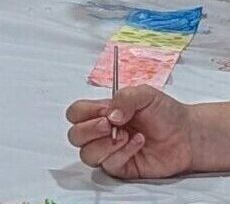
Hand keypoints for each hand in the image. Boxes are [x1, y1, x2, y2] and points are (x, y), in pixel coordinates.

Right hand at [66, 85, 195, 178]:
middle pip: (74, 136)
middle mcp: (102, 132)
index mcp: (101, 112)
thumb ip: (124, 98)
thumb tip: (109, 116)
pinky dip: (122, 153)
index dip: (84, 113)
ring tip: (125, 136)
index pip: (75, 114)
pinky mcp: (122, 167)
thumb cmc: (165, 112)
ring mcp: (111, 151)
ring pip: (87, 154)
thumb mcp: (144, 94)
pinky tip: (138, 143)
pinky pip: (109, 165)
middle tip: (109, 125)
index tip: (104, 111)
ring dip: (104, 145)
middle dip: (89, 130)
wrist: (187, 135)